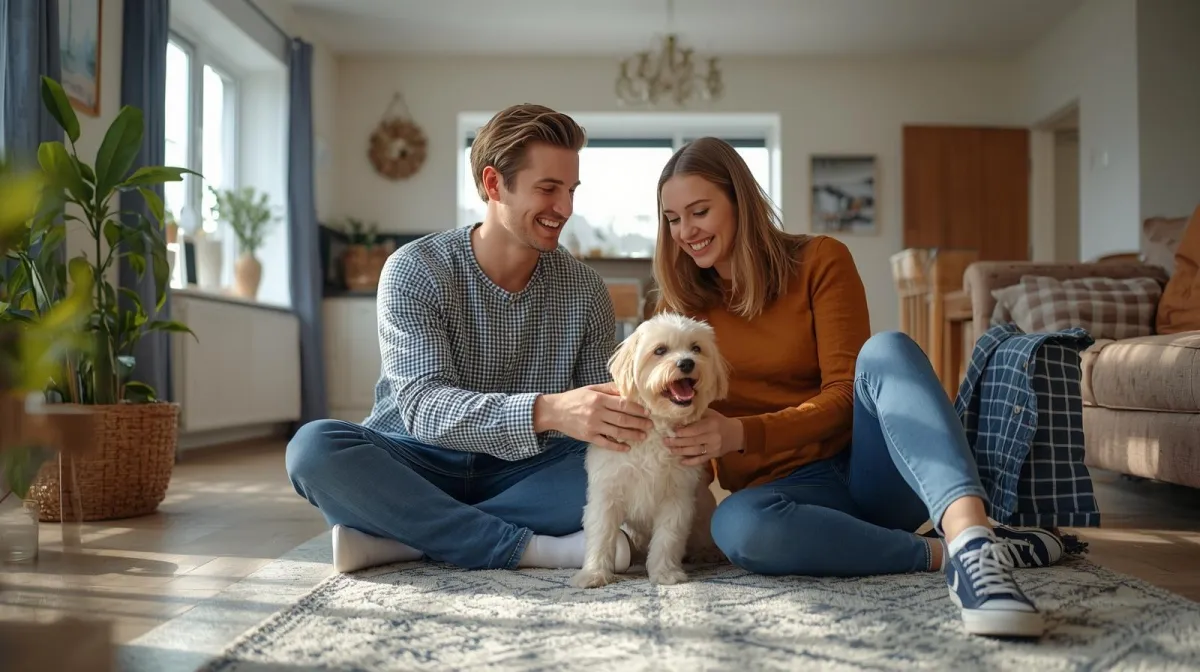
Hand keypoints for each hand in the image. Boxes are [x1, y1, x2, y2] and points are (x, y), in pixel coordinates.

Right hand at [534, 383, 651, 451]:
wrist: (554, 411)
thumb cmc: (574, 398)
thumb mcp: (591, 389)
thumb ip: (609, 389)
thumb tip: (626, 389)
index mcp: (599, 399)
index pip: (623, 404)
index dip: (637, 409)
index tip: (647, 412)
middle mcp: (597, 412)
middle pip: (623, 419)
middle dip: (639, 423)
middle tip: (650, 425)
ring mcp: (593, 426)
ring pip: (617, 432)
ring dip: (633, 435)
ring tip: (644, 436)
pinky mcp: (588, 437)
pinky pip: (605, 443)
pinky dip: (617, 446)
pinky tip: (627, 447)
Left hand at [663, 409, 743, 465]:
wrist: (736, 434)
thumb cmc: (719, 421)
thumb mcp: (710, 414)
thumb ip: (696, 415)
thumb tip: (678, 417)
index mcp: (711, 425)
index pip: (694, 430)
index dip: (682, 431)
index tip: (671, 431)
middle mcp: (713, 437)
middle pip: (692, 441)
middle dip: (677, 442)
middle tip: (665, 441)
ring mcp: (713, 448)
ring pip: (694, 451)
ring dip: (681, 451)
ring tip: (670, 450)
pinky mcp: (714, 456)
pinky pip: (701, 460)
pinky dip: (691, 462)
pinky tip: (681, 461)